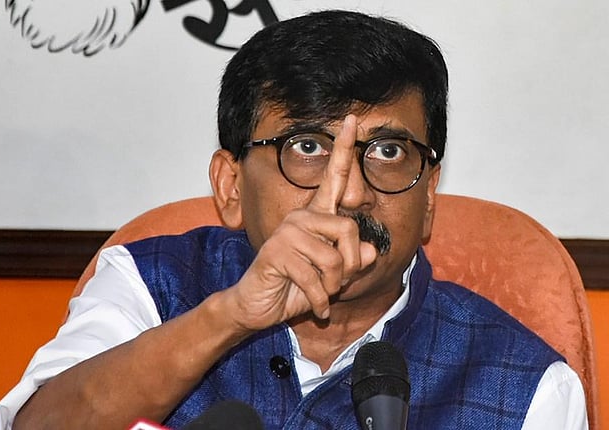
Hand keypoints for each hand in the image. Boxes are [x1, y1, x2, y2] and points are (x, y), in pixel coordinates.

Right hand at [225, 115, 377, 331]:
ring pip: (334, 257)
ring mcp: (287, 233)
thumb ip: (354, 262)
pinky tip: (313, 307)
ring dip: (333, 286)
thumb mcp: (332, 278)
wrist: (258, 307)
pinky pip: (315, 277)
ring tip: (319, 292)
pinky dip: (319, 300)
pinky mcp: (276, 252)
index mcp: (315, 217)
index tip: (354, 120)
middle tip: (335, 283)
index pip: (333, 178)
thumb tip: (370, 249)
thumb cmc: (294, 288)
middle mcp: (301, 218)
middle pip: (349, 230)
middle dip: (350, 266)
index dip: (344, 150)